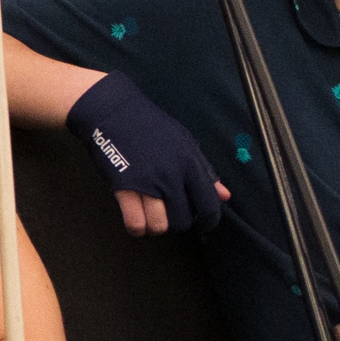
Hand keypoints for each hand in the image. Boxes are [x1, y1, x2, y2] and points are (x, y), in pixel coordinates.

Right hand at [68, 70, 225, 235]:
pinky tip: (136, 220)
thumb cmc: (150, 126)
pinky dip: (137, 228)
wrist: (115, 112)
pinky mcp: (125, 188)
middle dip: (177, 222)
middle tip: (170, 212)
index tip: (203, 223)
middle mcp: (172, 175)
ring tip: (151, 216)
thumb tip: (225, 196)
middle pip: (183, 220)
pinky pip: (136, 223)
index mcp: (190, 163)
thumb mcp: (184, 143)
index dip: (209, 221)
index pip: (209, 205)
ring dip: (156, 226)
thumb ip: (205, 171)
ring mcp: (148, 183)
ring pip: (160, 226)